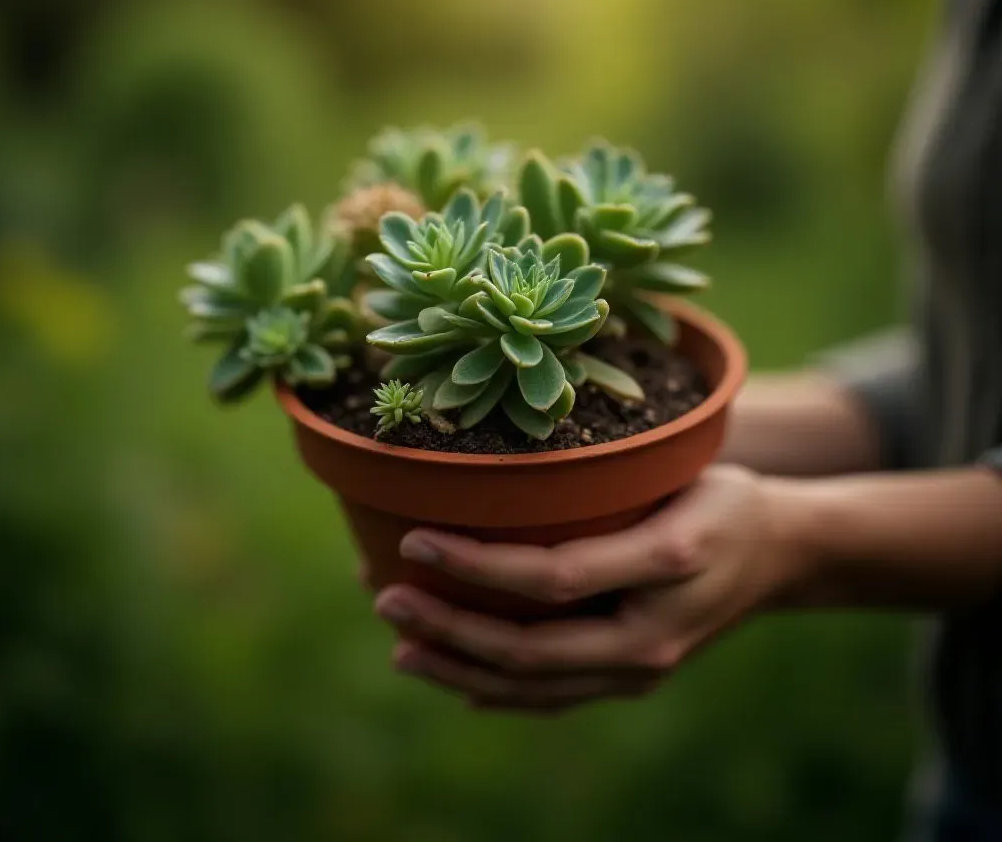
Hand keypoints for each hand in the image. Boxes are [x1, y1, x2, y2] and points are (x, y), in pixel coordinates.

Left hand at [374, 465, 799, 713]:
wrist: (781, 555)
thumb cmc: (721, 496)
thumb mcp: (676, 470)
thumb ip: (606, 487)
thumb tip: (501, 481)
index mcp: (662, 567)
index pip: (550, 578)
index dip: (476, 566)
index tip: (413, 542)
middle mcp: (650, 635)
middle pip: (530, 650)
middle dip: (448, 632)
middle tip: (385, 601)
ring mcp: (643, 668)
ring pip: (536, 687)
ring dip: (461, 671)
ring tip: (402, 650)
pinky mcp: (636, 678)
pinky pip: (558, 697)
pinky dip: (502, 694)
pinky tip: (459, 685)